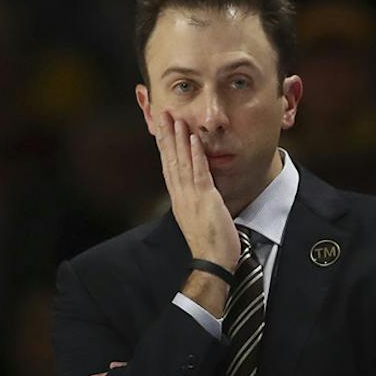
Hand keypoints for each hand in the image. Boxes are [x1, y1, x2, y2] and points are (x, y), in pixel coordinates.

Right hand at [155, 111, 239, 270]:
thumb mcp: (198, 218)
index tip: (162, 128)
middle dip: (167, 135)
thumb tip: (197, 192)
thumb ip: (195, 202)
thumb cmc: (209, 244)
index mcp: (179, 199)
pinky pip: (199, 173)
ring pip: (182, 162)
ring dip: (179, 139)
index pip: (169, 167)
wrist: (212, 262)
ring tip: (176, 118)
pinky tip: (193, 139)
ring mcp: (191, 197)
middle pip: (170, 160)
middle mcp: (181, 195)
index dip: (165, 146)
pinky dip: (195, 155)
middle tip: (163, 113)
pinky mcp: (205, 199)